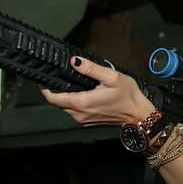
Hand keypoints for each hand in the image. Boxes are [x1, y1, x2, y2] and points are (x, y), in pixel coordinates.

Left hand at [40, 56, 155, 126]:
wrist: (138, 115)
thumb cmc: (128, 96)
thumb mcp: (111, 77)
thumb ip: (91, 69)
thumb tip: (74, 61)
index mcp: (82, 102)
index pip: (53, 98)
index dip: (45, 88)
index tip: (44, 79)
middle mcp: (79, 114)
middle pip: (57, 103)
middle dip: (55, 91)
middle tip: (57, 76)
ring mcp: (83, 120)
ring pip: (65, 107)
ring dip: (64, 96)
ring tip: (69, 82)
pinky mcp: (88, 122)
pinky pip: (74, 111)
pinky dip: (73, 102)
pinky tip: (81, 92)